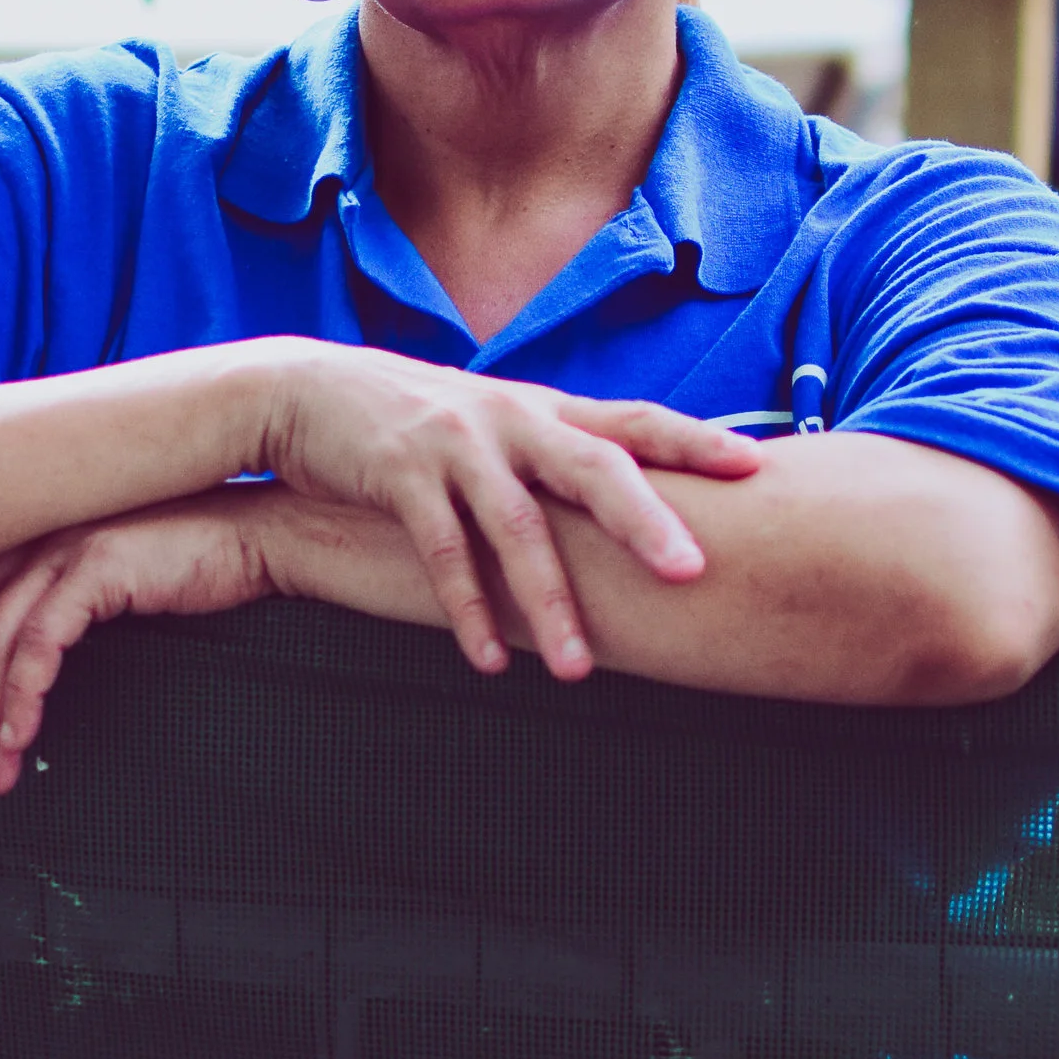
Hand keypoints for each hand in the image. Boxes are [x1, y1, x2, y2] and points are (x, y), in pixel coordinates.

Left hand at [0, 495, 279, 792]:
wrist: (263, 534)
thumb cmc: (184, 563)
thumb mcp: (97, 582)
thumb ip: (46, 604)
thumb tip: (3, 670)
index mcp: (19, 527)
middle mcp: (29, 528)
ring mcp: (61, 542)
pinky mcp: (98, 562)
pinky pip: (39, 638)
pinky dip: (20, 693)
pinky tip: (21, 736)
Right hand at [256, 340, 760, 681]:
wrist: (303, 389)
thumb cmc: (411, 420)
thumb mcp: (490, 423)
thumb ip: (550, 453)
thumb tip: (624, 501)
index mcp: (542, 409)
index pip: (633, 420)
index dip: (695, 440)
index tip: (756, 466)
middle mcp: (509, 419)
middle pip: (593, 466)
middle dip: (644, 520)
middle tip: (692, 572)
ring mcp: (454, 444)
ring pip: (516, 525)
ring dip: (549, 601)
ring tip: (577, 670)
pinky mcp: (399, 474)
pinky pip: (441, 552)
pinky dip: (468, 610)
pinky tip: (489, 660)